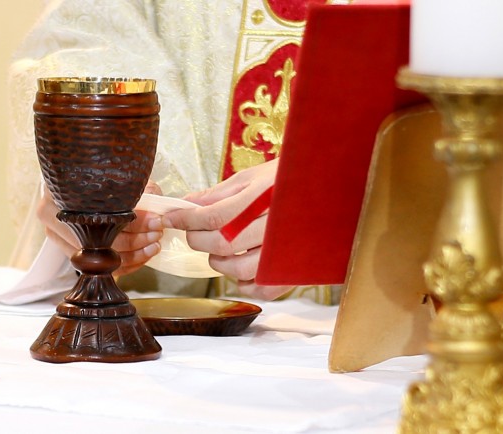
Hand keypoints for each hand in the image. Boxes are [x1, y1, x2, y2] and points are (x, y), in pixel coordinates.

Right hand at [36, 181, 163, 275]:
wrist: (79, 181)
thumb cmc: (99, 177)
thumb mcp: (118, 176)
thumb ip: (138, 189)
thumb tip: (156, 211)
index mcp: (62, 194)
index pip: (105, 216)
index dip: (135, 221)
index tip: (156, 220)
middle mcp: (53, 217)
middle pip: (101, 241)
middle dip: (136, 240)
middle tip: (157, 234)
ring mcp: (58, 237)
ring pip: (100, 259)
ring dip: (133, 256)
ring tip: (153, 245)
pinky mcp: (69, 252)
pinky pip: (99, 268)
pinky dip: (124, 265)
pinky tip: (142, 256)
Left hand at [161, 159, 291, 299]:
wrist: (331, 191)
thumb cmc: (292, 180)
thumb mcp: (255, 177)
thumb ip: (220, 193)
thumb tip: (188, 203)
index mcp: (264, 197)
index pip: (214, 215)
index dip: (186, 219)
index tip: (171, 218)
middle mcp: (277, 225)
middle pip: (223, 244)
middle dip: (198, 240)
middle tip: (193, 233)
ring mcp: (288, 250)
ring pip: (241, 270)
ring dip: (219, 264)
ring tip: (217, 252)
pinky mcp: (296, 269)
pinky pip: (264, 288)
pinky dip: (246, 285)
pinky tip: (241, 271)